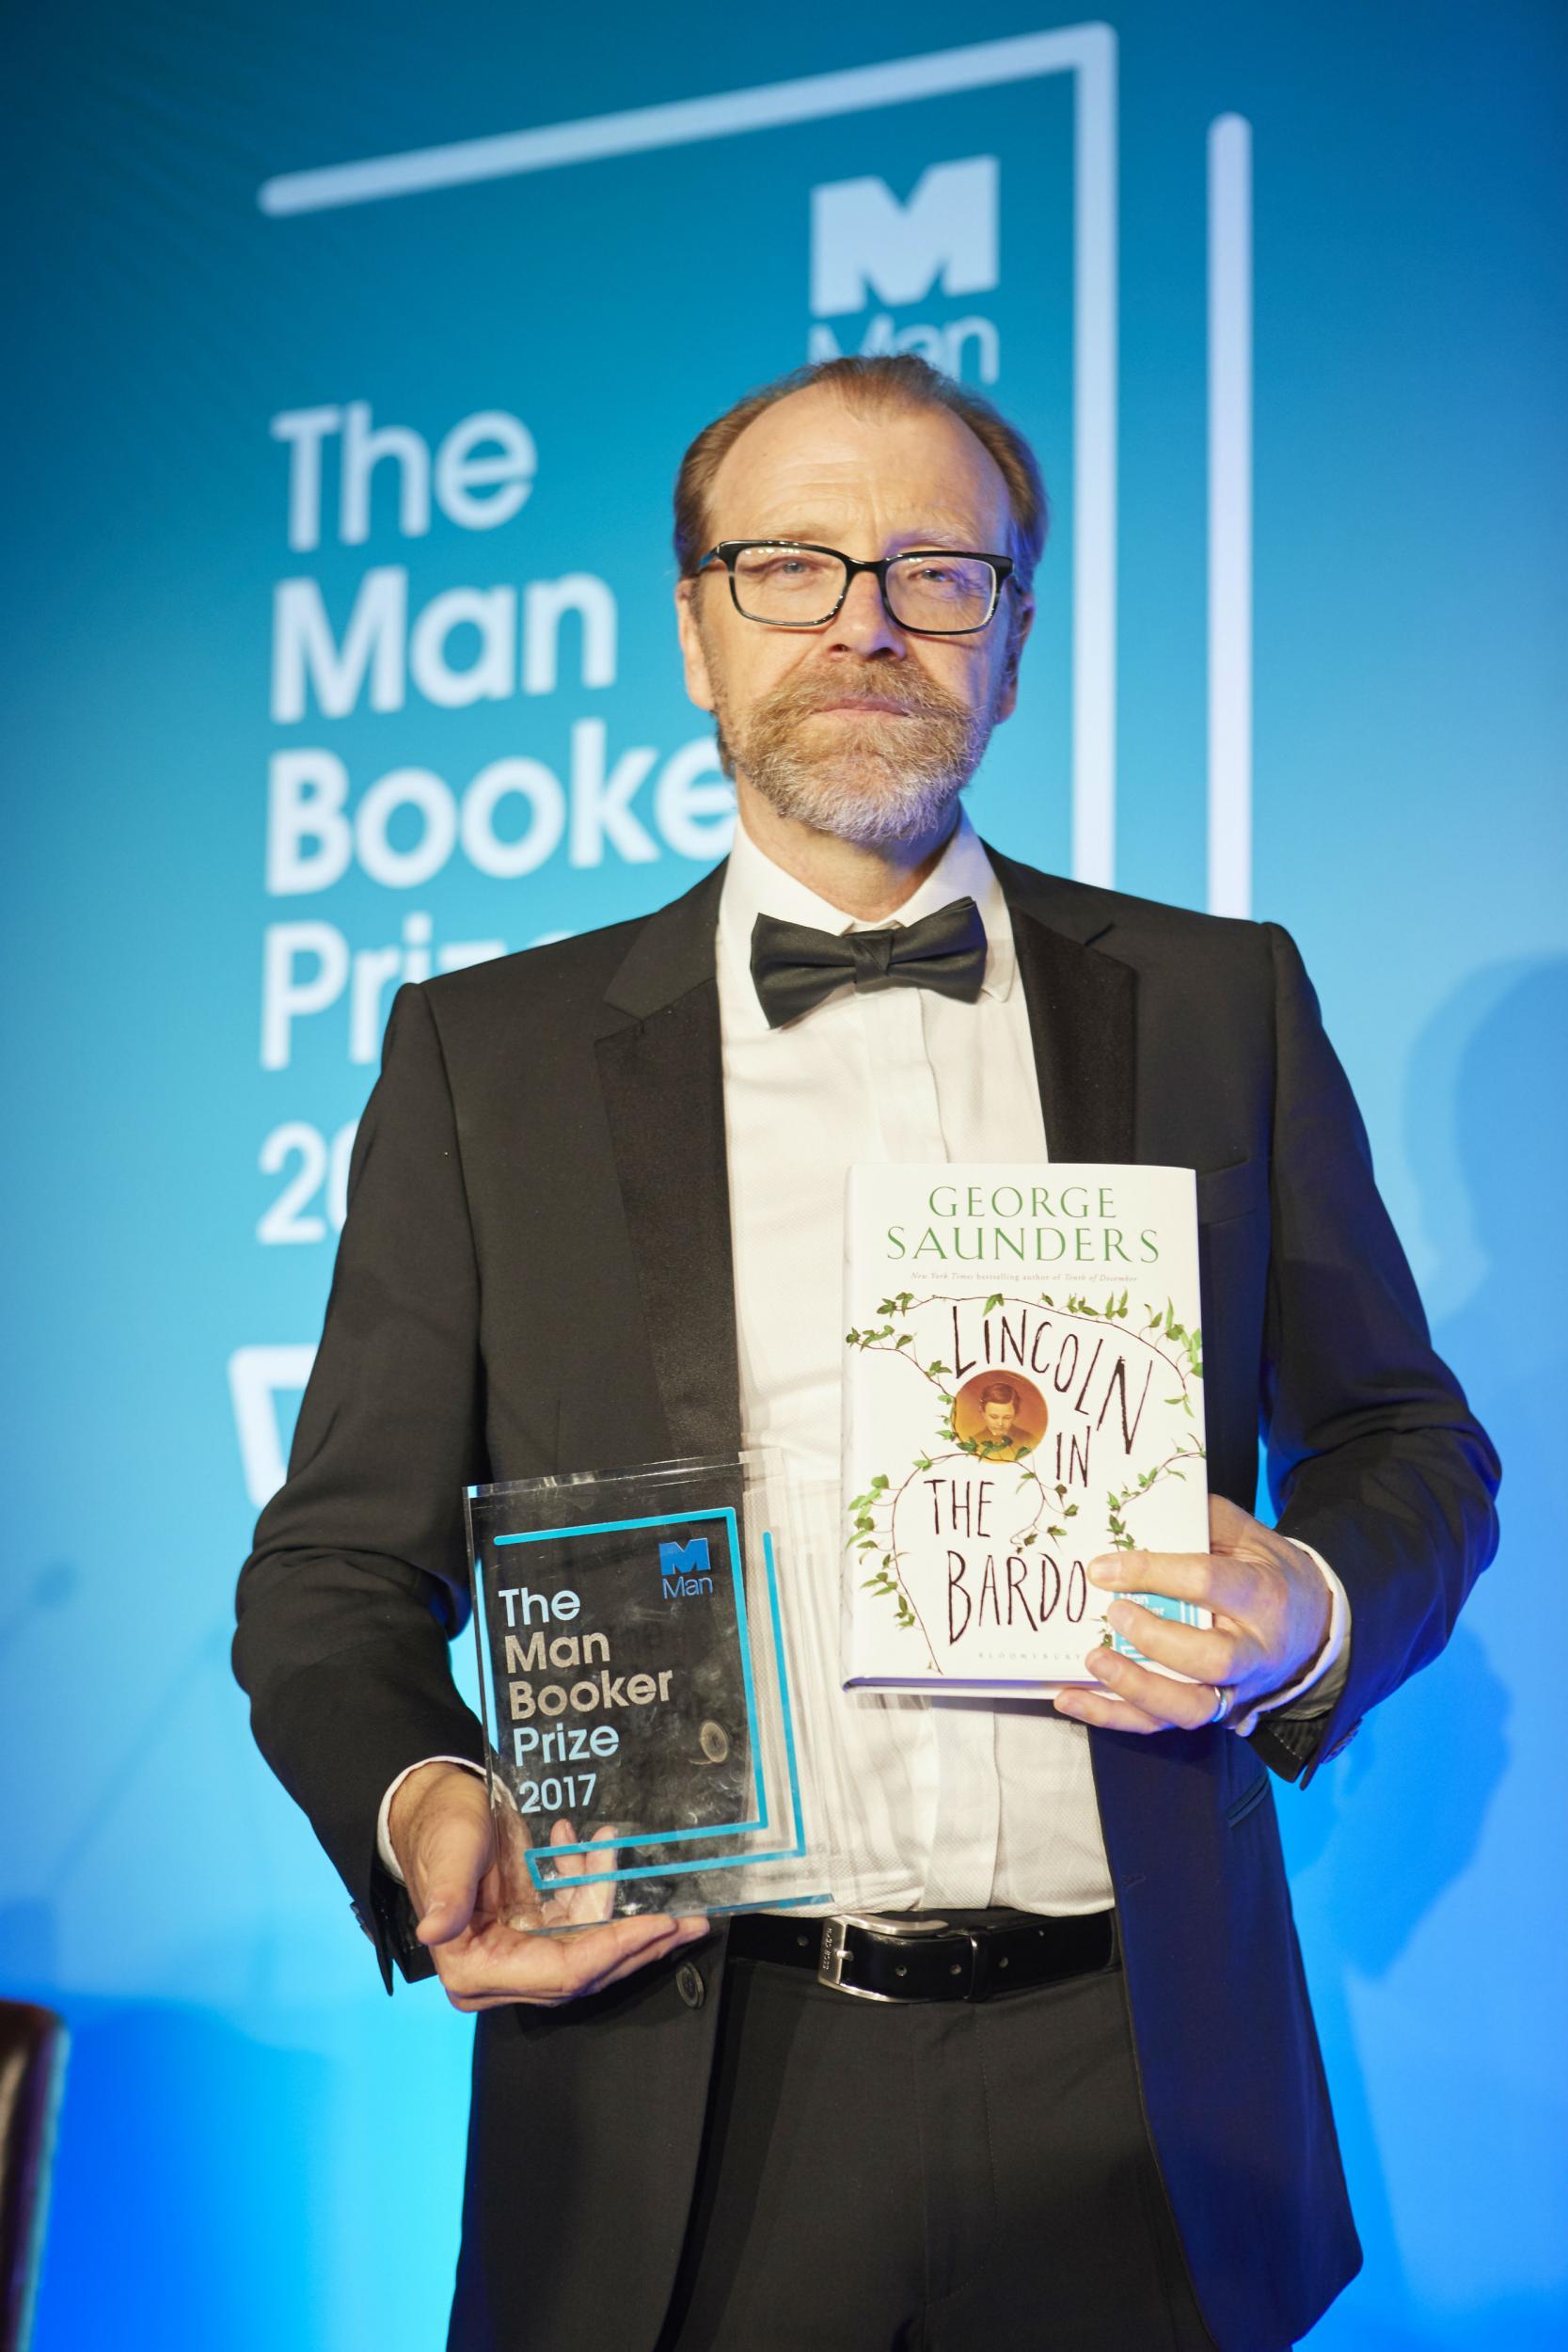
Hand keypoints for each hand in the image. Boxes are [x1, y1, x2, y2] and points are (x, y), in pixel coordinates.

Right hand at [385, 1761, 705, 2012]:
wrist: (433, 1807)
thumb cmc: (439, 1829)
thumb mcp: (448, 1853)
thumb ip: (446, 1895)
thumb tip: (435, 1933)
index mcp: (475, 1969)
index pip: (563, 1972)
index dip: (615, 1950)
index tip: (661, 1926)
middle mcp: (499, 1973)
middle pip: (586, 1969)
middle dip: (640, 1944)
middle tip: (693, 1921)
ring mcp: (518, 1953)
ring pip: (589, 1943)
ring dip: (615, 1902)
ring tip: (623, 1853)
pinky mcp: (530, 1930)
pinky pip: (578, 1919)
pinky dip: (591, 1885)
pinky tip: (590, 1846)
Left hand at [1051, 1494, 1331, 1735]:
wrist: (1314, 1629)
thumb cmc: (1268, 1575)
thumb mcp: (1250, 1537)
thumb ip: (1205, 1522)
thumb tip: (1139, 1514)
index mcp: (1262, 1597)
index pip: (1209, 1585)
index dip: (1154, 1574)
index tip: (1104, 1568)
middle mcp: (1254, 1652)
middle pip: (1211, 1659)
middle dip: (1156, 1639)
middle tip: (1114, 1614)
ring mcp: (1234, 1691)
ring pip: (1189, 1707)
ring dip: (1136, 1688)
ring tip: (1092, 1661)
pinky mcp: (1210, 1713)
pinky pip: (1161, 1725)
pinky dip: (1113, 1716)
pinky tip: (1070, 1699)